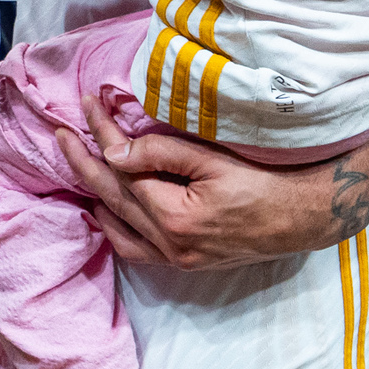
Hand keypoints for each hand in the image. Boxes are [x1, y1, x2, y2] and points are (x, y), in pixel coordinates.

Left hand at [50, 94, 368, 268]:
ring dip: (94, 193)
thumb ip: (162, 153)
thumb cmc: (268, 182)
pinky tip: (104, 208)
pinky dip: (115, 227)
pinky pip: (136, 249)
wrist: (306, 218)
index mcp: (175, 217)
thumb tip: (114, 151)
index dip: (102, 135)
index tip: (87, 105)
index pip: (123, 170)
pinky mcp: (186, 262)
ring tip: (76, 162)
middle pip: (112, 198)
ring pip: (118, 226)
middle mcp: (169, 245)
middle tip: (63, 131)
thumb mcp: (215, 159)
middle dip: (84, 161)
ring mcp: (176, 258)